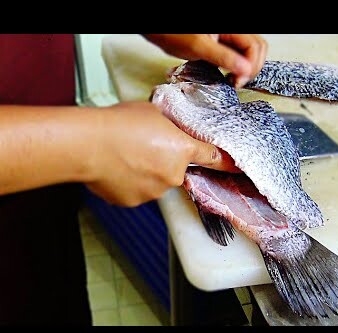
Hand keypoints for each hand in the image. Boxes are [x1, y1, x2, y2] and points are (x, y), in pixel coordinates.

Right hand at [86, 101, 237, 206]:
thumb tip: (170, 127)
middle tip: (143, 147)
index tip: (233, 167)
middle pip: (177, 170)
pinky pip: (138, 192)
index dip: (223, 162)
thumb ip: (169, 124)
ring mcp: (155, 191)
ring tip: (125, 157)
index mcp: (183, 150)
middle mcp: (174, 174)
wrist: (89, 144)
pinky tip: (117, 169)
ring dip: (147, 173)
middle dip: (165, 161)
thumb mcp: (153, 112)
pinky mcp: (135, 202)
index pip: (212, 158)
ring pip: (156, 182)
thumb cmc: (119, 123)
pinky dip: (131, 184)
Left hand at [143, 34, 267, 87]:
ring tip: (234, 80)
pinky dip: (237, 66)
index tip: (239, 80)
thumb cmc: (173, 33)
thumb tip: (245, 70)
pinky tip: (228, 75)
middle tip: (238, 81)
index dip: (251, 65)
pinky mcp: (222, 44)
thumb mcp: (199, 47)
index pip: (255, 46)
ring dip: (247, 68)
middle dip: (253, 67)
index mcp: (231, 28)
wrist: (159, 30)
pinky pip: (238, 55)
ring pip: (250, 52)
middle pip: (257, 48)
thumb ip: (224, 57)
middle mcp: (233, 31)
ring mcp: (228, 37)